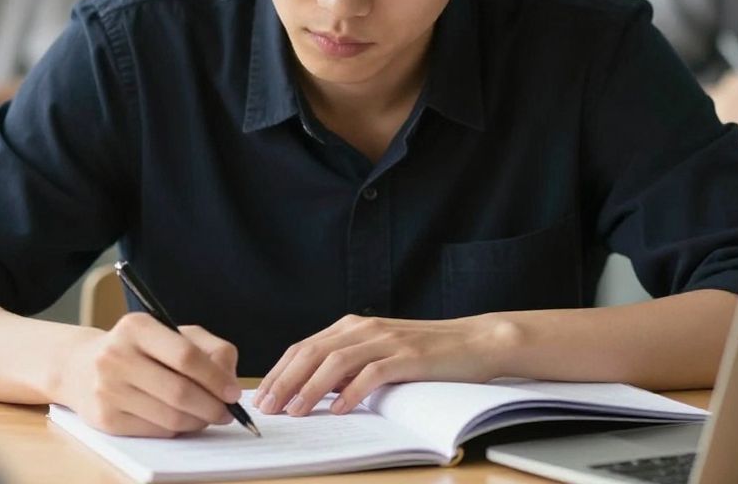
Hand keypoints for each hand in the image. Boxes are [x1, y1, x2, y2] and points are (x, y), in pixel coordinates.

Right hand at [55, 313, 241, 436]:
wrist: (81, 368)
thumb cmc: (139, 350)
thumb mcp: (173, 334)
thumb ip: (210, 348)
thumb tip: (229, 381)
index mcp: (137, 327)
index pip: (186, 356)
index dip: (215, 378)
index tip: (234, 393)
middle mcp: (116, 356)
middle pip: (179, 391)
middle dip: (212, 406)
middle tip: (226, 412)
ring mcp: (107, 389)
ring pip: (169, 416)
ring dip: (198, 421)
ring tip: (207, 416)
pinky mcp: (105, 419)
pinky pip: (154, 431)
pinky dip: (176, 430)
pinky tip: (182, 421)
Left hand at [253, 313, 511, 417]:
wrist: (475, 341)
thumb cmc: (427, 351)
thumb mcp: (381, 352)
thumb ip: (351, 364)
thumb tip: (315, 390)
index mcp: (354, 326)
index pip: (304, 347)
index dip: (280, 372)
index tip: (262, 396)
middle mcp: (364, 328)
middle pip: (312, 352)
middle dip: (285, 381)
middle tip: (268, 407)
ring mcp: (386, 340)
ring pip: (335, 361)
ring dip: (310, 388)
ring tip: (295, 411)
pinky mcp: (407, 356)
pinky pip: (371, 373)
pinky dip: (351, 391)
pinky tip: (338, 409)